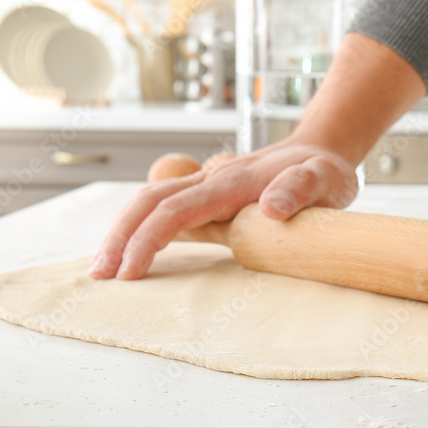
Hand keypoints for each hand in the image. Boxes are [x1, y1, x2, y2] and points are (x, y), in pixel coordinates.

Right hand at [88, 141, 358, 279]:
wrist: (321, 150)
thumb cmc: (325, 170)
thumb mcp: (327, 178)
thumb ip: (302, 189)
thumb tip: (272, 207)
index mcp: (232, 182)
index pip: (177, 209)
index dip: (149, 239)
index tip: (131, 271)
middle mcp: (211, 179)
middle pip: (150, 202)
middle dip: (121, 238)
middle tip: (101, 277)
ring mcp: (207, 185)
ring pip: (151, 201)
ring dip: (124, 232)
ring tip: (105, 269)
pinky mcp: (208, 194)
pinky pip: (165, 206)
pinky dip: (140, 226)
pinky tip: (130, 251)